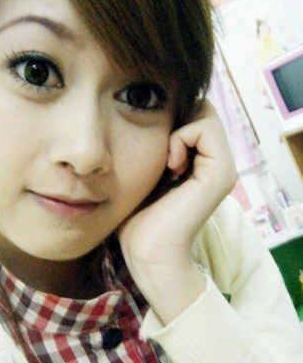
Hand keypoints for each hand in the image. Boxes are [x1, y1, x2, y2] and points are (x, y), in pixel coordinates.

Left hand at [115, 100, 237, 321]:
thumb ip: (157, 147)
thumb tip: (152, 115)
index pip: (195, 115)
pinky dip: (181, 138)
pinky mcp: (221, 173)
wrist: (148, 251)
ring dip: (177, 131)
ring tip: (167, 162)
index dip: (173, 119)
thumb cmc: (138, 217)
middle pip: (202, 111)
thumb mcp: (145, 171)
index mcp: (202, 163)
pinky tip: (170, 164)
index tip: (155, 150)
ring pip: (205, 115)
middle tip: (162, 156)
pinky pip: (204, 129)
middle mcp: (217, 164)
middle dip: (175, 122)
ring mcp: (223, 168)